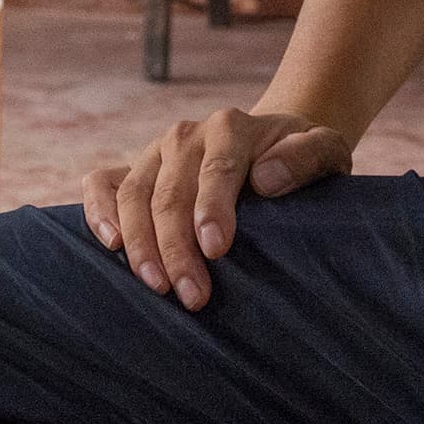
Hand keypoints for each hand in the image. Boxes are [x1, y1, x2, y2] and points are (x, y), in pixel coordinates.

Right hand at [82, 105, 351, 309]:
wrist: (271, 143)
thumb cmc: (298, 157)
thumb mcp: (324, 150)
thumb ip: (306, 157)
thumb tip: (266, 179)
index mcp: (230, 127)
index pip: (217, 169)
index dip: (213, 208)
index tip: (216, 249)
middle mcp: (186, 135)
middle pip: (171, 192)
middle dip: (177, 247)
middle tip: (193, 296)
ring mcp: (154, 152)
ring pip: (133, 194)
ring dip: (140, 244)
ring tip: (157, 286)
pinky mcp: (134, 169)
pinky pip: (102, 183)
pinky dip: (98, 211)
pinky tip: (110, 244)